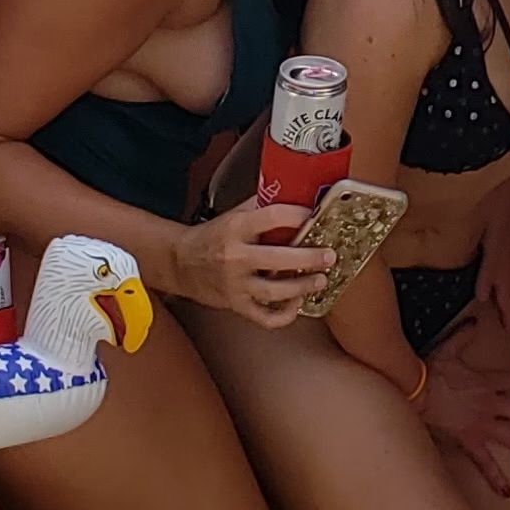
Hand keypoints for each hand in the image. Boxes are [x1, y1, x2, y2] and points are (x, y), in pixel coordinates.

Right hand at [166, 204, 335, 324]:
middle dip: (309, 258)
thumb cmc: (211, 237)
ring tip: (320, 280)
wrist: (180, 263)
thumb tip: (293, 193)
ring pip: (274, 291)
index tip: (314, 215)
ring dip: (302, 287)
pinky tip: (296, 304)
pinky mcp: (236, 304)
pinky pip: (264, 317)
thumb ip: (261, 205)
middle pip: (278, 259)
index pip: (272, 216)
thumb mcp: (233, 214)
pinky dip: (284, 315)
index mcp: (236, 228)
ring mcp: (236, 284)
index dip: (297, 215)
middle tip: (328, 255)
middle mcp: (235, 256)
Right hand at [417, 331, 509, 498]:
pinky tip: (507, 491)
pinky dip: (496, 478)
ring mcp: (482, 423)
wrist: (416, 390)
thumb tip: (474, 319)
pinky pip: (485, 462)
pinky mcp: (469, 440)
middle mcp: (490, 403)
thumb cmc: (430, 371)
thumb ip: (464, 334)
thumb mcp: (448, 348)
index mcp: (487, 381)